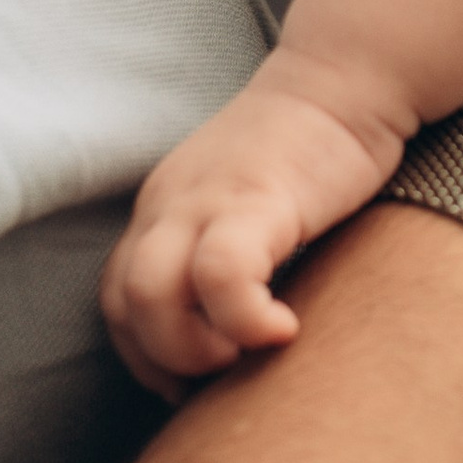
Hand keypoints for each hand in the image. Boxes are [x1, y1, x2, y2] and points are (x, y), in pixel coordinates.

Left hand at [99, 66, 399, 392]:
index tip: (196, 385)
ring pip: (151, 293)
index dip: (148, 356)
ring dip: (192, 349)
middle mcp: (170, 203)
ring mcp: (207, 198)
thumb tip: (233, 335)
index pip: (117, 299)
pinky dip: (244, 319)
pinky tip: (283, 329)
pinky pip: (221, 271)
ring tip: (246, 356)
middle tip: (224, 375)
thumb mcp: (245, 204)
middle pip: (124, 303)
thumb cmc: (309, 153)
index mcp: (163, 210)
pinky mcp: (257, 196)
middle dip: (167, 362)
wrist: (345, 77)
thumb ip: (224, 252)